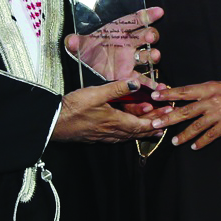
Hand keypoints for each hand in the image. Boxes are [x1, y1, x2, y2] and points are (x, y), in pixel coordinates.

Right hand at [53, 82, 170, 143]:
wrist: (54, 123)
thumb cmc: (74, 108)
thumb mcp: (97, 93)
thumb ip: (117, 88)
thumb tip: (135, 83)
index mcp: (115, 122)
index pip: (141, 124)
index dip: (155, 120)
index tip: (166, 116)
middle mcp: (111, 132)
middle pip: (137, 132)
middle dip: (151, 127)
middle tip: (164, 124)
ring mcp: (103, 136)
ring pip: (127, 136)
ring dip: (140, 132)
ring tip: (151, 130)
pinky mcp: (95, 137)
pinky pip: (117, 137)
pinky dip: (126, 134)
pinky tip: (125, 132)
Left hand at [65, 6, 162, 86]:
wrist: (86, 69)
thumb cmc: (86, 53)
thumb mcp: (79, 46)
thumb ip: (75, 42)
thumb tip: (70, 40)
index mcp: (118, 32)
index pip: (134, 20)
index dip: (146, 15)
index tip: (158, 12)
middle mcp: (128, 44)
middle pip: (145, 36)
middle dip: (150, 35)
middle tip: (149, 36)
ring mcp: (131, 60)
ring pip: (147, 55)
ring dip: (152, 55)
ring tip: (154, 56)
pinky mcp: (129, 75)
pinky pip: (143, 79)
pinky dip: (151, 83)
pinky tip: (158, 85)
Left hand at [153, 79, 220, 149]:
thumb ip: (209, 88)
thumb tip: (196, 90)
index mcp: (209, 89)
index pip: (185, 91)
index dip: (169, 94)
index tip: (155, 95)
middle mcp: (211, 101)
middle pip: (185, 111)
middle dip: (168, 118)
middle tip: (154, 123)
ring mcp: (218, 114)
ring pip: (196, 126)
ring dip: (183, 135)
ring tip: (174, 142)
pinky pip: (210, 136)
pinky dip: (201, 142)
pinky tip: (194, 147)